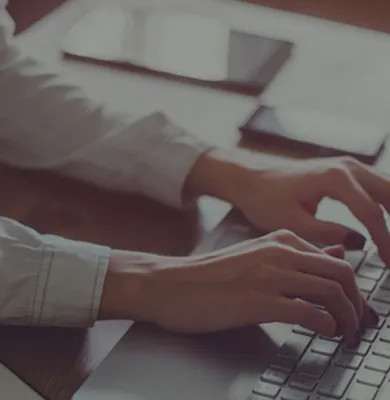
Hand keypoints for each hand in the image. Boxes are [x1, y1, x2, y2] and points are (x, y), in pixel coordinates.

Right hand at [102, 231, 377, 343]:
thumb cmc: (210, 275)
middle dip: (359, 305)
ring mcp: (268, 275)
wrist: (171, 284)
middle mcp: (278, 252)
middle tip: (360, 325)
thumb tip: (336, 254)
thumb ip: (295, 255)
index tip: (357, 308)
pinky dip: (326, 326)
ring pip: (331, 292)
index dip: (355, 289)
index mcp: (280, 240)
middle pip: (342, 275)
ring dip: (348, 319)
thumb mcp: (256, 255)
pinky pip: (308, 313)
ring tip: (345, 335)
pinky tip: (323, 333)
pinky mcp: (257, 301)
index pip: (336, 260)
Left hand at [232, 156, 389, 265]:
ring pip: (388, 187)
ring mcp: (347, 166)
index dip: (386, 241)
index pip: (372, 213)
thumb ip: (328, 233)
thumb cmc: (265, 200)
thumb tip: (360, 242)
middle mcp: (347, 167)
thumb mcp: (293, 222)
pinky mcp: (344, 171)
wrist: (250, 179)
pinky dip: (387, 205)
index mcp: (335, 179)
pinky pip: (376, 186)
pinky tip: (387, 225)